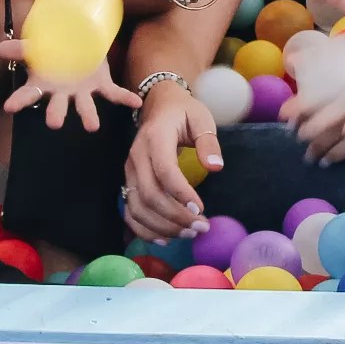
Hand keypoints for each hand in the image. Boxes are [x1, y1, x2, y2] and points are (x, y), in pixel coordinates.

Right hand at [0, 38, 139, 132]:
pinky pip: (114, 94)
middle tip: (53, 124)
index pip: (28, 95)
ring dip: (89, 116)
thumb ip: (21, 49)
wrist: (77, 44)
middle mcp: (62, 94)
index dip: (19, 101)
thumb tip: (0, 49)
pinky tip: (136, 103)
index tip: (9, 107)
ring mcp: (83, 92)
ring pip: (85, 106)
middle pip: (57, 107)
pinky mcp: (102, 86)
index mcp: (43, 85)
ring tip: (92, 127)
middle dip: (56, 114)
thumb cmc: (52, 51)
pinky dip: (125, 98)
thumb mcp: (36, 47)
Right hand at [121, 80, 219, 240]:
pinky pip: (130, 211)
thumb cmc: (184, 112)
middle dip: (175, 217)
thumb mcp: (201, 119)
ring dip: (162, 226)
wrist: (159, 105)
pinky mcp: (128, 182)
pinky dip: (144, 229)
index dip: (181, 194)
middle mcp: (136, 157)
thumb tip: (216, 166)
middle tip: (201, 227)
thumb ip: (208, 142)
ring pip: (137, 207)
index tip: (202, 209)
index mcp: (155, 138)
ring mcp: (129, 171)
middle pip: (149, 194)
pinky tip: (166, 238)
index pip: (164, 171)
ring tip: (189, 233)